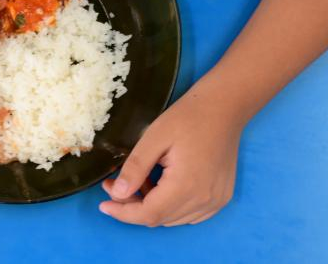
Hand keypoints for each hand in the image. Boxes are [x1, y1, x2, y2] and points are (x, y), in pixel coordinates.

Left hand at [99, 83, 243, 226]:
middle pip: (160, 218)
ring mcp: (216, 201)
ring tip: (140, 180)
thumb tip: (117, 194)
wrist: (223, 108)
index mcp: (187, 185)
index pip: (149, 214)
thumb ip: (135, 168)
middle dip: (132, 206)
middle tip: (114, 185)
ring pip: (174, 218)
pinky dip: (171, 207)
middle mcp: (205, 200)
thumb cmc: (188, 117)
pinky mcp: (221, 197)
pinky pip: (190, 214)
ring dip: (152, 206)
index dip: (123, 213)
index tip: (103, 205)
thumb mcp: (154, 138)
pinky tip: (161, 185)